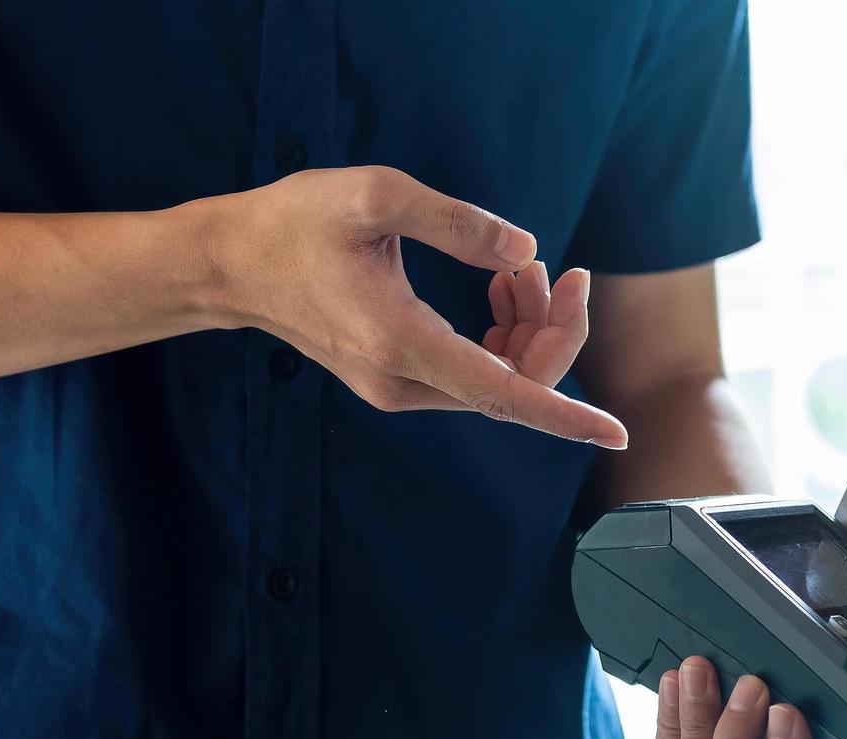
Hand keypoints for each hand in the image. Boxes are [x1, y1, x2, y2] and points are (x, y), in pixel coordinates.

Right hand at [210, 165, 626, 446]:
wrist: (229, 264)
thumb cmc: (294, 223)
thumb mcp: (376, 196)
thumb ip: (458, 223)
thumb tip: (527, 250)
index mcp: (401, 343)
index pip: (505, 395)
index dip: (567, 416)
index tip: (616, 434)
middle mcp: (402, 381)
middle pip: (515, 383)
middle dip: (556, 329)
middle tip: (564, 270)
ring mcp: (398, 388)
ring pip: (498, 379)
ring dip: (529, 328)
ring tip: (520, 269)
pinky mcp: (396, 380)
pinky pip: (473, 373)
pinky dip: (502, 336)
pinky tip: (500, 288)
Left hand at [650, 656, 828, 738]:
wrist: (758, 676)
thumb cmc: (802, 680)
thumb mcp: (822, 680)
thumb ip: (820, 690)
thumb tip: (838, 662)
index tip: (784, 714)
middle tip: (748, 687)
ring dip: (697, 731)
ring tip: (698, 674)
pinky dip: (668, 726)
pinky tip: (674, 683)